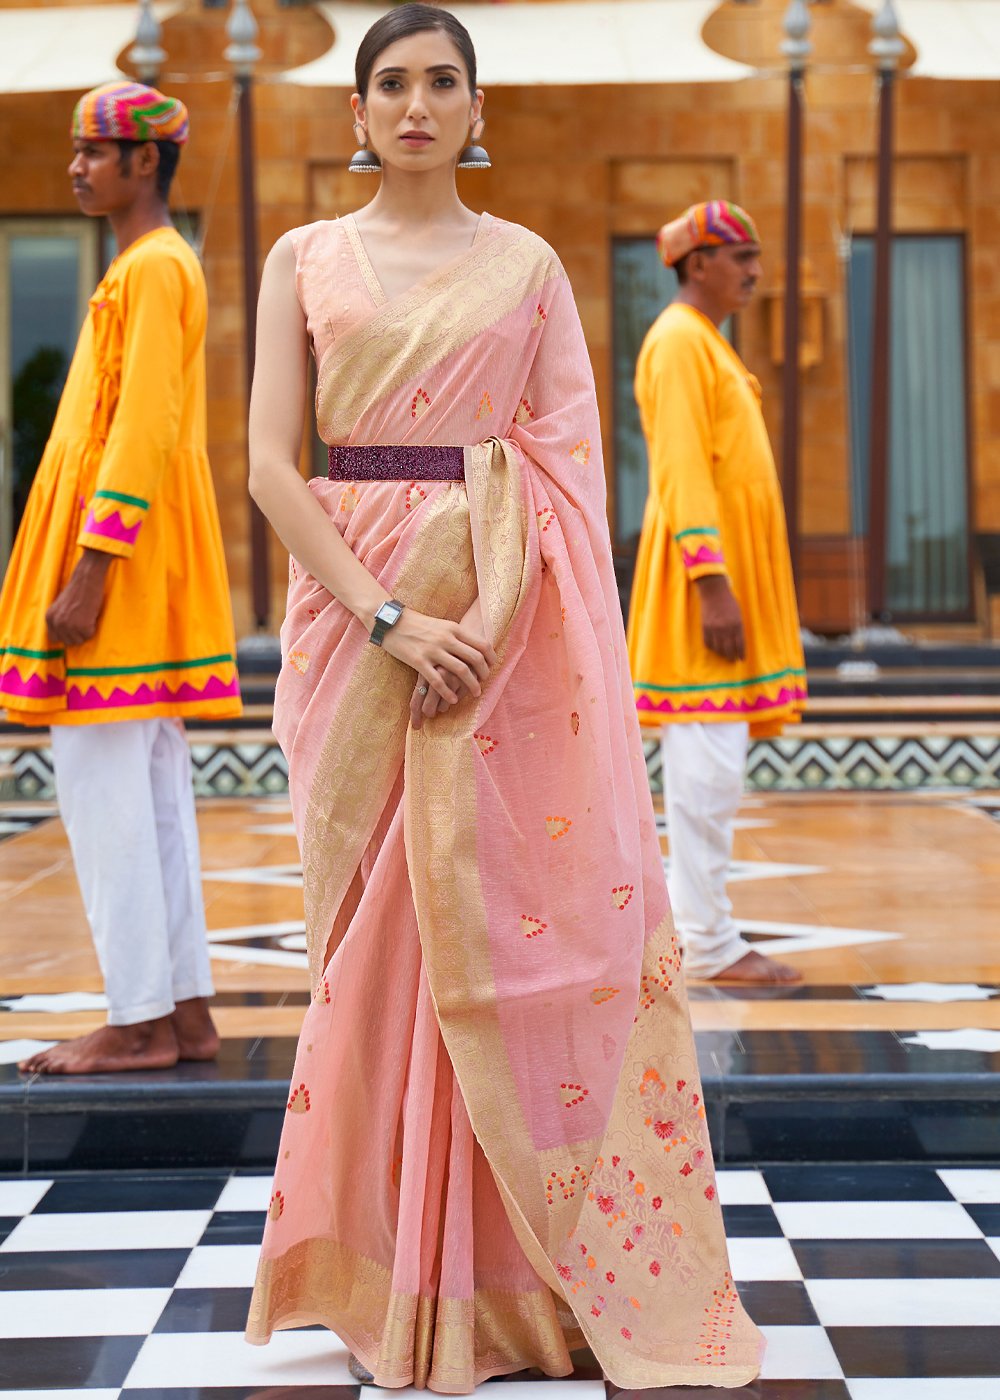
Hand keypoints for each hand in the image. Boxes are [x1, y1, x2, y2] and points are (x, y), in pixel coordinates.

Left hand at [45, 549, 112, 646]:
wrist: (86, 579)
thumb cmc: (77, 591)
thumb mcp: (60, 607)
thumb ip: (58, 620)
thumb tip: (63, 636)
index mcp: (49, 618)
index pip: (54, 639)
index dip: (65, 635)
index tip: (73, 629)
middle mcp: (57, 623)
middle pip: (68, 642)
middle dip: (77, 635)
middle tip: (83, 620)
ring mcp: (69, 625)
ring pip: (79, 640)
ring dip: (86, 632)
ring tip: (87, 617)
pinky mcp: (82, 626)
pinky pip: (89, 635)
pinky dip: (93, 628)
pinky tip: (91, 616)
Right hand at [405, 598, 491, 729]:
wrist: (390, 621)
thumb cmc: (417, 624)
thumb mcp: (441, 625)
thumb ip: (457, 635)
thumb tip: (474, 647)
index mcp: (453, 628)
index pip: (481, 644)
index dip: (490, 658)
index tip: (491, 666)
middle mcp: (446, 638)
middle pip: (475, 658)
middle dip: (484, 673)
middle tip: (485, 682)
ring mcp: (432, 650)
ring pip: (460, 671)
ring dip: (472, 685)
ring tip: (476, 693)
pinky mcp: (418, 661)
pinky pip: (438, 681)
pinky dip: (449, 692)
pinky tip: (453, 700)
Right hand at [696, 575, 744, 660]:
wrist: (714, 592)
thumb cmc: (729, 602)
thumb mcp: (738, 614)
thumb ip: (738, 626)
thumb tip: (738, 641)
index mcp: (737, 624)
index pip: (740, 644)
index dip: (741, 653)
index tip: (742, 659)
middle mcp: (726, 628)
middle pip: (729, 649)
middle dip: (732, 656)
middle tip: (733, 660)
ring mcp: (714, 629)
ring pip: (718, 648)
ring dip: (722, 654)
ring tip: (724, 656)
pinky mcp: (705, 628)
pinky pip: (708, 643)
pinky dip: (712, 647)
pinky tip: (715, 648)